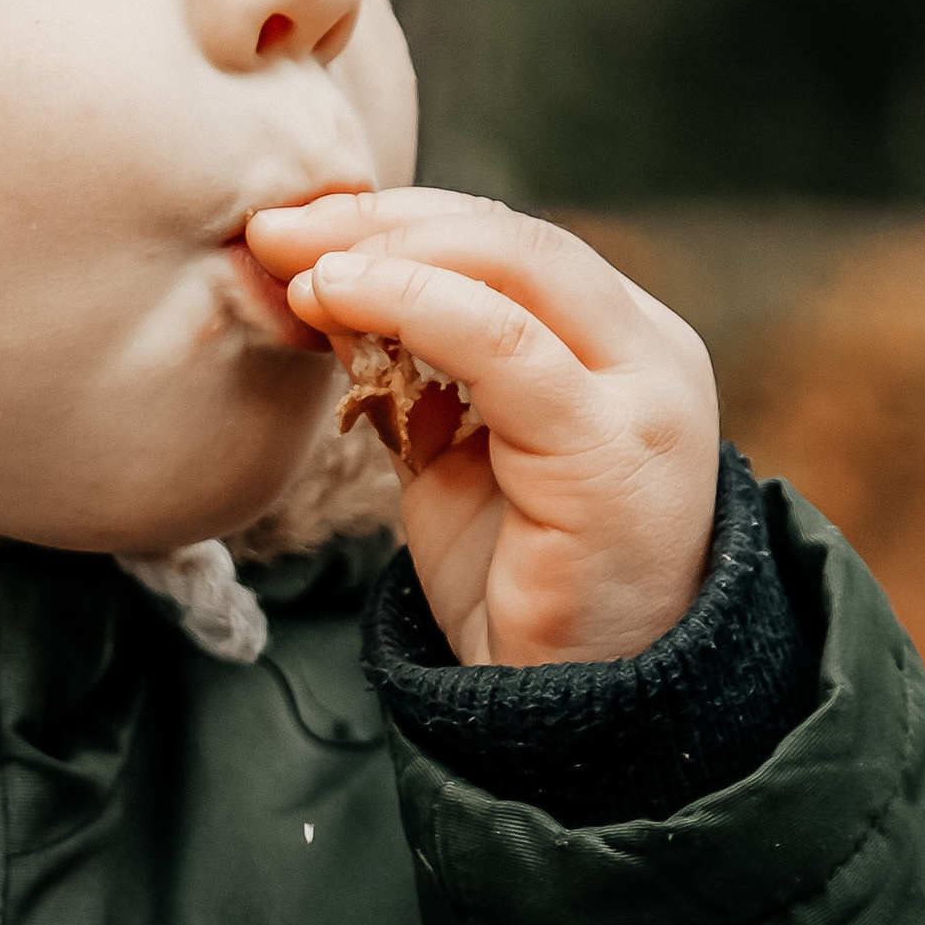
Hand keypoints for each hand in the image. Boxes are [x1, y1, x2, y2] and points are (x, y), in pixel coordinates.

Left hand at [245, 188, 718, 666]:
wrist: (574, 706)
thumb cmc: (514, 577)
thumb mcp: (452, 448)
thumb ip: (412, 364)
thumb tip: (316, 279)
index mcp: (619, 340)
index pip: (505, 241)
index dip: (396, 218)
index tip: (295, 220)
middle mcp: (648, 352)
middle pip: (511, 237)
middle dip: (382, 220)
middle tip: (277, 224)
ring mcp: (643, 397)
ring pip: (515, 270)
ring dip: (387, 255)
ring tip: (295, 261)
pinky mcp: (612, 452)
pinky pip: (507, 348)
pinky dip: (414, 307)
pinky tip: (339, 301)